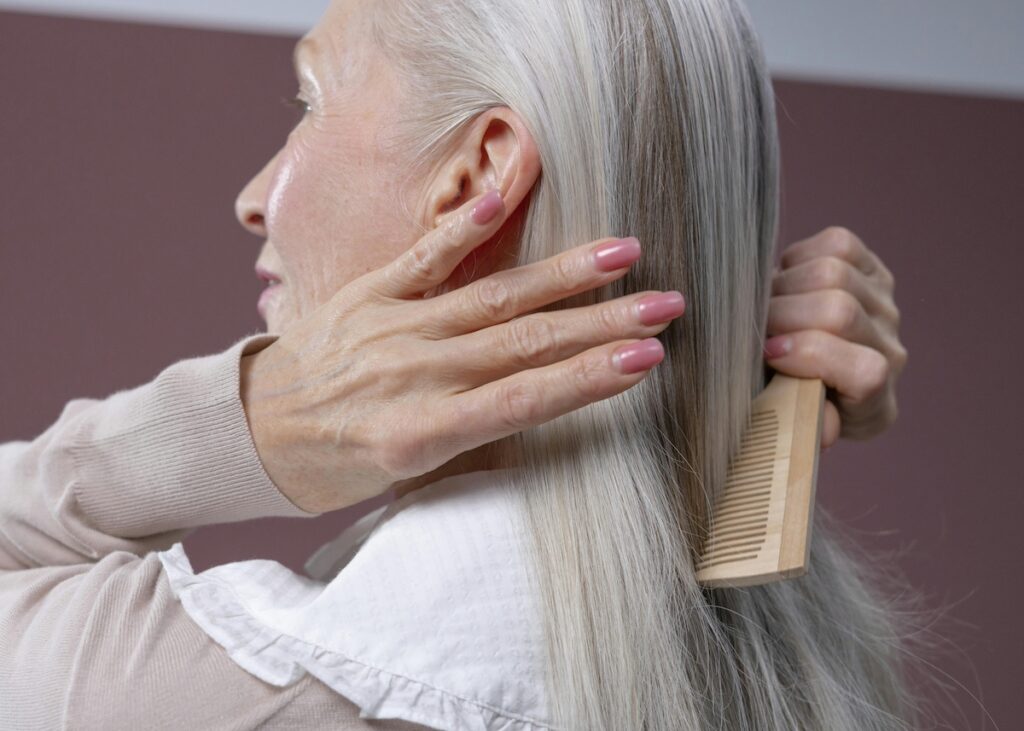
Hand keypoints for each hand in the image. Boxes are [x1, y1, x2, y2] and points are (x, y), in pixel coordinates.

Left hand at [239, 190, 684, 512]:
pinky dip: (464, 229)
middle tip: (666, 304)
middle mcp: (413, 374)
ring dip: (561, 274)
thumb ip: (468, 431)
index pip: (524, 400)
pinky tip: (504, 199)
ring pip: (491, 296)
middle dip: (602, 323)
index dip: (590, 379)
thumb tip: (536, 396)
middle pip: (523, 342)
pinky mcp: (367, 293)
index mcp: (422, 432)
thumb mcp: (405, 473)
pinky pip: (421, 257)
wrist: (252, 433)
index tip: (648, 360)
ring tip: (622, 252)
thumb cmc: (336, 466)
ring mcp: (391, 327)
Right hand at [763, 226, 907, 449]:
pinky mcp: (871, 269)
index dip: (813, 356)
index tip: (769, 355)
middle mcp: (890, 351)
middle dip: (782, 315)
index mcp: (874, 403)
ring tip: (765, 306)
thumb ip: (802, 426)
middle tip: (755, 327)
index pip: (865, 372)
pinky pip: (836, 244)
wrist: (805, 372)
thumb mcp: (790, 425)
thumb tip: (820, 433)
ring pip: (833, 272)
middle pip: (840, 312)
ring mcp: (884, 306)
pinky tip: (784, 283)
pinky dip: (798, 259)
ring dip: (784, 286)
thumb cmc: (789, 401)